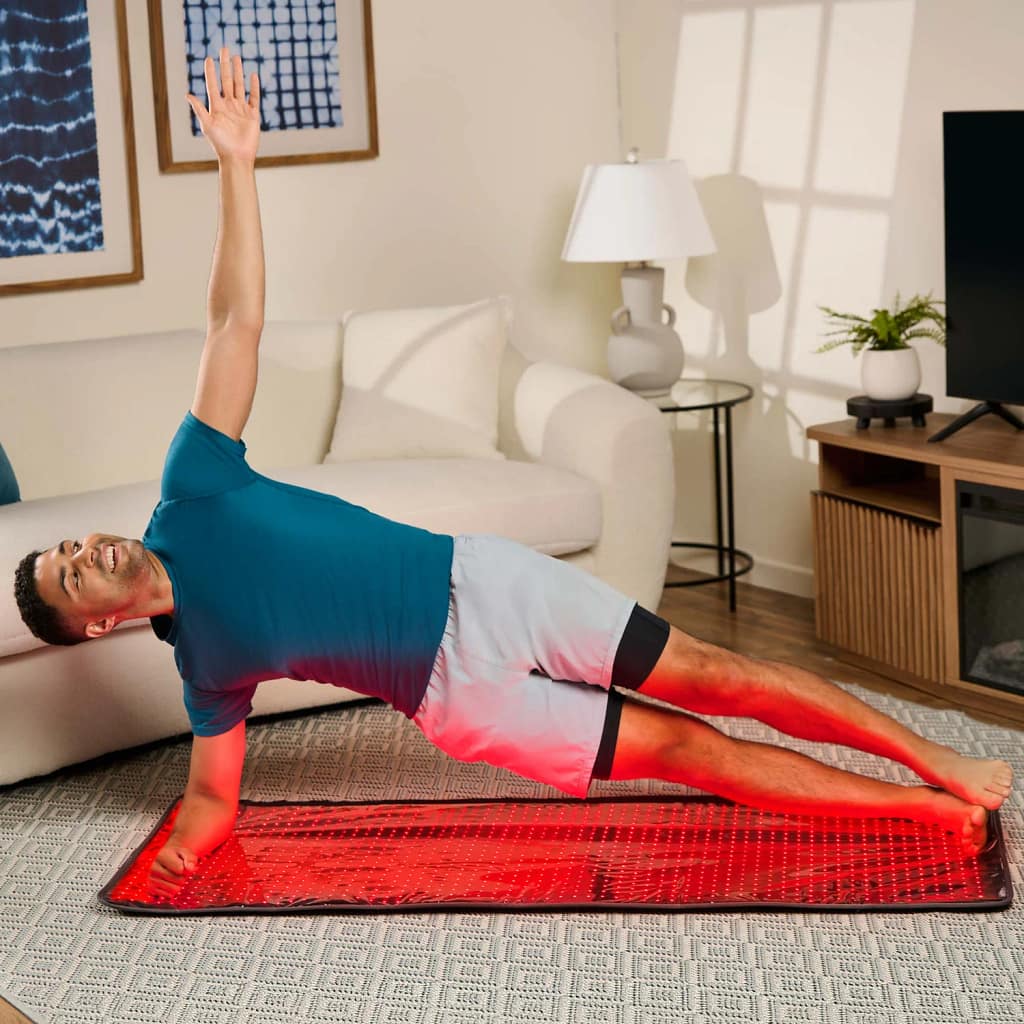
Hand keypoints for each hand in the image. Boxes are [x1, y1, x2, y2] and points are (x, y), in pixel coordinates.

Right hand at [148, 842, 198, 899]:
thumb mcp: (185, 852)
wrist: (165, 858)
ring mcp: (151, 879)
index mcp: (161, 856)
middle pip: (179, 880)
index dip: (186, 868)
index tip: (184, 864)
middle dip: (183, 876)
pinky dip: (172, 891)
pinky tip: (168, 883)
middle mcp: (153, 868)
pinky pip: (169, 896)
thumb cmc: (177, 855)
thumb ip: (190, 859)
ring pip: (174, 890)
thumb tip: (191, 869)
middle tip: (178, 871)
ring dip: (178, 885)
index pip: (180, 869)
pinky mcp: (151, 889)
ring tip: (173, 876)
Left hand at [186, 46, 260, 162]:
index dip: (211, 71)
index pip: (213, 84)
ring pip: (240, 86)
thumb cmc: (220, 144)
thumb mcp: (207, 125)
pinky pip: (254, 98)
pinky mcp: (253, 116)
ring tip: (237, 57)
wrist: (237, 158)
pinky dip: (254, 87)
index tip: (209, 59)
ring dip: (238, 72)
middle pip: (227, 81)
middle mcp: (229, 106)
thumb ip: (199, 109)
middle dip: (225, 65)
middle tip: (224, 49)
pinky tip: (253, 76)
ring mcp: (241, 110)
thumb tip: (187, 94)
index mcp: (217, 107)